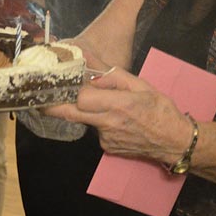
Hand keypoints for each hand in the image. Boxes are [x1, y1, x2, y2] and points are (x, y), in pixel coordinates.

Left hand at [46, 68, 192, 163]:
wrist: (176, 142)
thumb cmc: (161, 110)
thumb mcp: (141, 85)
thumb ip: (114, 76)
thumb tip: (91, 66)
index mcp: (118, 105)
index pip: (81, 98)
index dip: (69, 90)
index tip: (60, 82)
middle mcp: (108, 124)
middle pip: (70, 114)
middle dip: (52, 105)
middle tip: (39, 98)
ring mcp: (106, 139)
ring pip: (85, 121)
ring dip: (88, 112)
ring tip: (107, 106)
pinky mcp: (107, 149)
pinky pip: (96, 131)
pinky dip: (100, 123)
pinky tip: (117, 121)